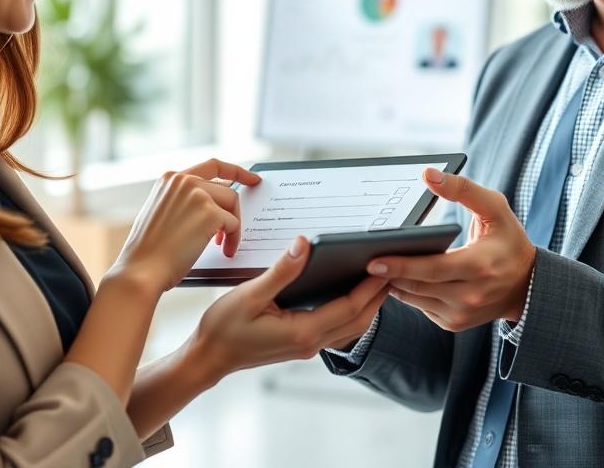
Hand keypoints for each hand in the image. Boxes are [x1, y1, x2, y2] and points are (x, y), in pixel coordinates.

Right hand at [112, 159, 260, 291]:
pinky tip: (225, 251)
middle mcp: (183, 181)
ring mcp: (197, 194)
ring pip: (232, 203)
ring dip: (232, 226)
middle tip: (232, 230)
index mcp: (170, 179)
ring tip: (223, 245)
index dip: (235, 170)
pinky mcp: (209, 212)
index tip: (251, 178)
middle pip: (226, 189)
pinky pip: (233, 223)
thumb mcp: (162, 214)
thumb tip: (213, 205)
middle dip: (232, 210)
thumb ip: (183, 201)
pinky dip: (233, 239)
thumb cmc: (149, 251)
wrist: (142, 271)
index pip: (211, 166)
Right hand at [185, 236, 389, 383]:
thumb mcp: (251, 295)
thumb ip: (281, 271)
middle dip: (378, 297)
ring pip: (350, 327)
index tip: (384, 267)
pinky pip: (336, 328)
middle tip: (395, 270)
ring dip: (368, 306)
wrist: (208, 358)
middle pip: (358, 321)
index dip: (369, 288)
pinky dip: (351, 312)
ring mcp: (306, 346)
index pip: (349, 308)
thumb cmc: (224, 329)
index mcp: (302, 331)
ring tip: (379, 281)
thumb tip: (303, 244)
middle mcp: (309, 342)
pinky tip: (349, 295)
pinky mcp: (300, 344)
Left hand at [366, 169, 535, 331]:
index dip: (402, 265)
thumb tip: (428, 175)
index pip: (433, 268)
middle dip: (388, 273)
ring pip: (414, 298)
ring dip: (393, 283)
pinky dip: (406, 291)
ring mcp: (461, 313)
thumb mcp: (495, 208)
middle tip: (363, 259)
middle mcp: (470, 294)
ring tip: (374, 266)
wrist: (528, 286)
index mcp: (480, 266)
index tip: (374, 260)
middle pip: (418, 285)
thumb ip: (463, 189)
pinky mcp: (453, 323)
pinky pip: (420, 306)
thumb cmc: (508, 240)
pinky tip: (394, 276)